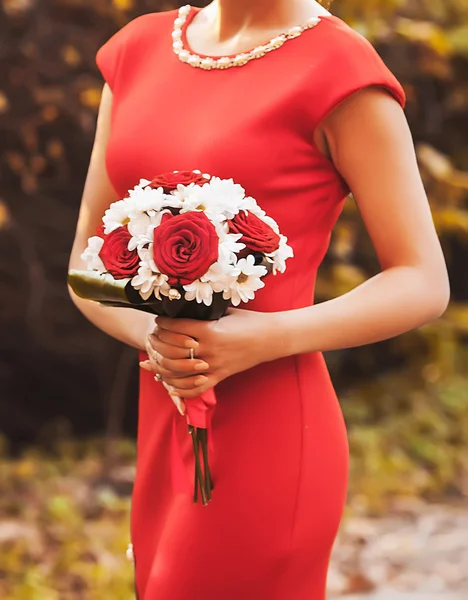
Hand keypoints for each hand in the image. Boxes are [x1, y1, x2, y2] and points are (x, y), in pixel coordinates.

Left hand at [140, 308, 279, 399]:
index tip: (158, 320)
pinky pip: (196, 389)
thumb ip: (205, 313)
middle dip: (158, 343)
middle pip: (172, 350)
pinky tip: (170, 387)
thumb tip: (186, 306)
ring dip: (163, 366)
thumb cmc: (249, 321)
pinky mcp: (221, 377)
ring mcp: (214, 366)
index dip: (162, 324)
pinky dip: (181, 390)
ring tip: (155, 359)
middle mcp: (209, 350)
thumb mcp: (225, 312)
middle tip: (152, 337)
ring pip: (179, 372)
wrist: (271, 338)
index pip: (175, 327)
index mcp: (209, 330)